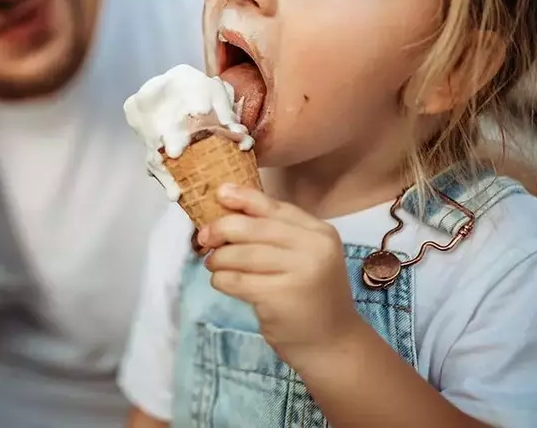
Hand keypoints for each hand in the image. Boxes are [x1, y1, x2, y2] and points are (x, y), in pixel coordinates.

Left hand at [199, 184, 363, 363]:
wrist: (332, 343)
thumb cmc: (311, 296)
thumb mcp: (305, 257)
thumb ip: (276, 234)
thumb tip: (227, 208)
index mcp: (320, 232)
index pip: (275, 206)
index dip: (243, 198)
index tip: (220, 193)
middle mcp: (313, 248)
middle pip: (252, 228)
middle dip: (220, 229)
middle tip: (204, 238)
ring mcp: (298, 272)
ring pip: (240, 254)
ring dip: (218, 259)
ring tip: (214, 265)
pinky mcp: (279, 297)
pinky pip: (236, 280)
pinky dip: (221, 279)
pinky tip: (222, 282)